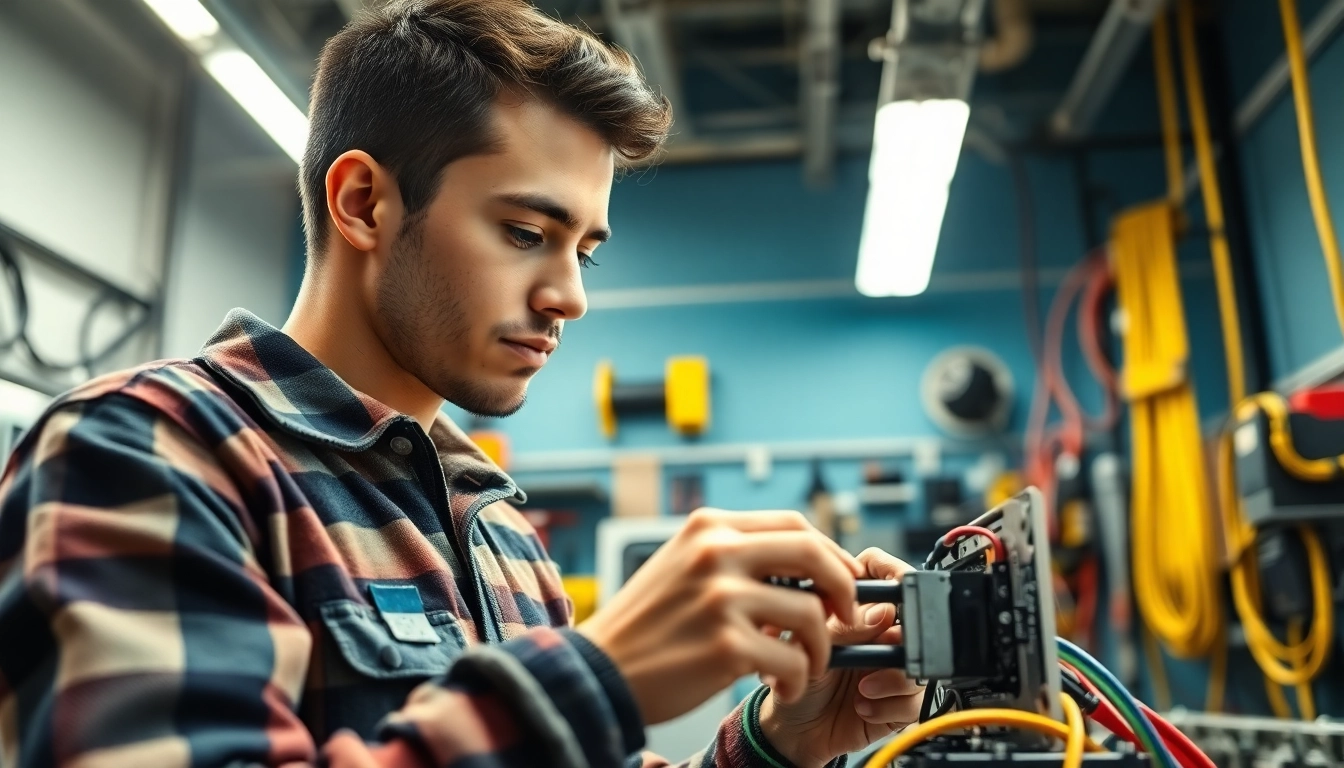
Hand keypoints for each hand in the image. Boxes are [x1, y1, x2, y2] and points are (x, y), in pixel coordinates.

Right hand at [577, 508, 861, 724]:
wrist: (597, 672)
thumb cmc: (645, 625)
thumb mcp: (683, 565)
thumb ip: (734, 555)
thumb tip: (805, 566)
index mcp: (708, 527)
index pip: (794, 524)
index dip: (830, 553)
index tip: (840, 580)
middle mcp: (716, 553)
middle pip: (814, 554)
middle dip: (844, 588)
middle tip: (845, 618)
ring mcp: (721, 598)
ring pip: (811, 613)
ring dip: (820, 646)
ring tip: (805, 664)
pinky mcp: (726, 646)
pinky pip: (793, 660)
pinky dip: (797, 678)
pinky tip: (779, 685)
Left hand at [758, 548, 923, 767]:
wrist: (793, 730)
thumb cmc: (797, 678)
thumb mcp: (810, 645)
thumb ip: (845, 627)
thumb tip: (882, 612)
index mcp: (857, 609)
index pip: (884, 573)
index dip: (892, 572)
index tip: (893, 587)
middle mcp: (880, 633)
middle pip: (913, 618)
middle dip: (897, 637)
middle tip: (878, 651)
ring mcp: (894, 666)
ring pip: (919, 661)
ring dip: (891, 677)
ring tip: (862, 686)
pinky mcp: (902, 702)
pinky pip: (915, 699)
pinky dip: (887, 705)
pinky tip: (863, 706)